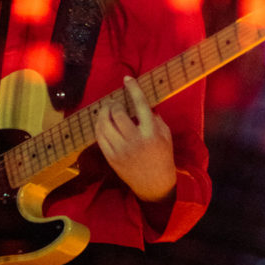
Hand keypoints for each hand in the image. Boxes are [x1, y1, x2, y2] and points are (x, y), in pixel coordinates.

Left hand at [95, 76, 176, 202]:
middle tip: (115, 102)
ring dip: (103, 113)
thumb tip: (141, 102)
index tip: (127, 79)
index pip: (140, 105)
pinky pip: (99, 137)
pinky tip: (102, 122)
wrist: (155, 185)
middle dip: (114, 104)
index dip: (133, 89)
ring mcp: (121, 150)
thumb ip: (155, 118)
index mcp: (151, 133)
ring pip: (104, 125)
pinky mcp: (111, 158)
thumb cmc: (163, 157)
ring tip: (107, 110)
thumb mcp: (165, 135)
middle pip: (117, 114)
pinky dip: (99, 126)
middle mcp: (135, 140)